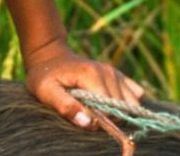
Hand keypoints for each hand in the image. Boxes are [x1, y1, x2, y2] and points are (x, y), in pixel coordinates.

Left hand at [23, 40, 145, 129]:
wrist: (50, 56)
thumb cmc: (45, 76)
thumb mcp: (45, 91)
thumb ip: (65, 106)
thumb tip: (88, 122)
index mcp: (92, 75)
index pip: (108, 108)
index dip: (98, 120)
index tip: (83, 118)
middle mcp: (108, 72)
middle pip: (120, 107)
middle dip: (107, 117)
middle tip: (86, 113)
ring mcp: (115, 73)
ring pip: (131, 103)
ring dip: (117, 111)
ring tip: (96, 109)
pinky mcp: (118, 75)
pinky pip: (135, 93)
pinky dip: (127, 103)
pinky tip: (109, 103)